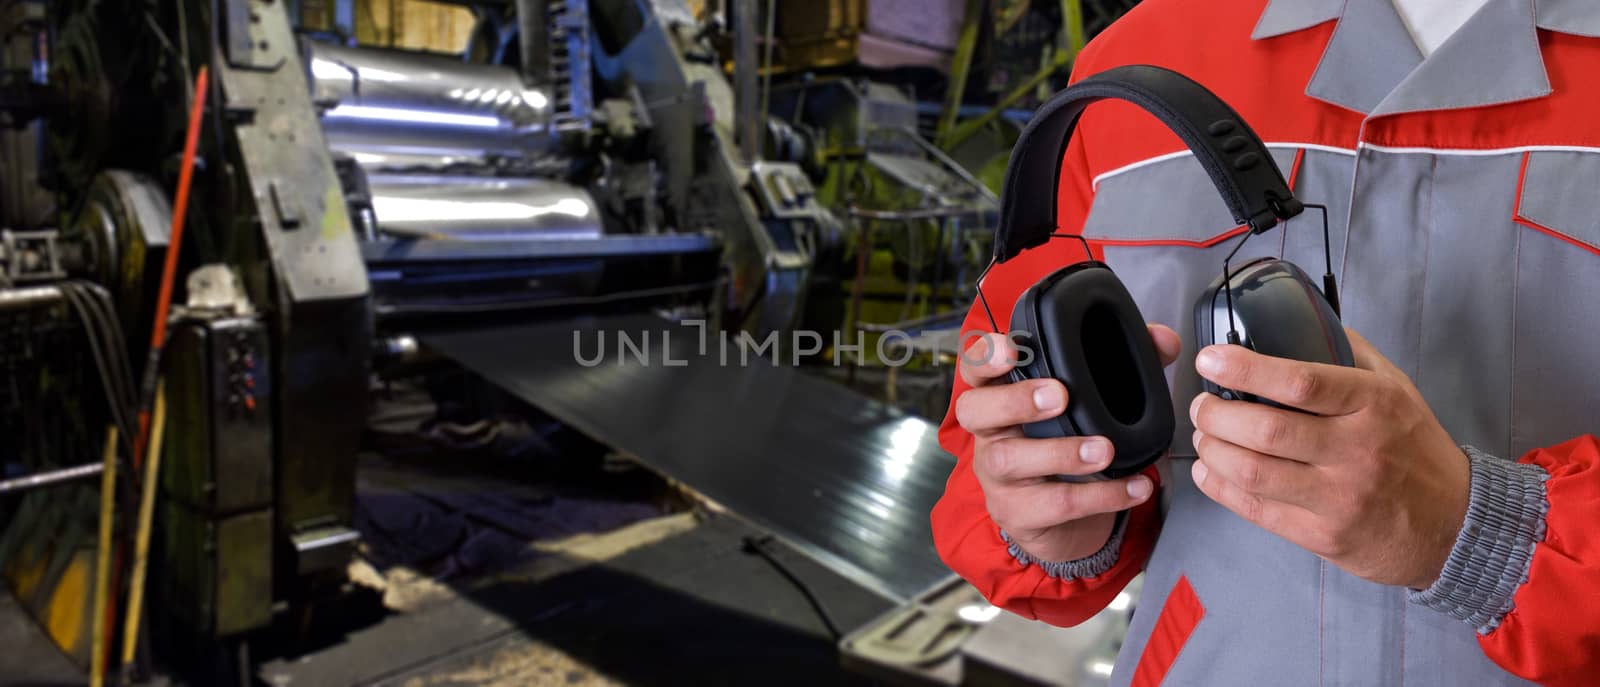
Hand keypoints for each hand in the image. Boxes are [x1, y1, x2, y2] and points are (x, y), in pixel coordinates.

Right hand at [955, 327, 1180, 561]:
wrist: (1062, 521)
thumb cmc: (1069, 444)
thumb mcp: (1093, 402)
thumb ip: (1126, 364)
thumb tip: (1163, 341)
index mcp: (1000, 395)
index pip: (975, 366)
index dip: (986, 356)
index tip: (1013, 349)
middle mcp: (989, 433)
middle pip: (974, 410)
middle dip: (1015, 400)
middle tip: (1059, 396)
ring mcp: (997, 475)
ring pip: (1009, 459)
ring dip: (1060, 452)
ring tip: (1104, 450)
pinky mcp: (1018, 512)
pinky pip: (1053, 504)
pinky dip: (1100, 495)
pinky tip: (1133, 486)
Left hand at [1188, 329, 1469, 588]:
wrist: (1456, 525)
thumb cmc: (1415, 449)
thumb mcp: (1397, 389)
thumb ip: (1350, 353)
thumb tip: (1302, 317)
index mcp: (1374, 405)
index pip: (1301, 382)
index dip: (1245, 369)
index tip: (1210, 360)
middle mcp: (1357, 451)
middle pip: (1265, 430)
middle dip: (1216, 415)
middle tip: (1202, 405)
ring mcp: (1340, 498)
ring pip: (1253, 473)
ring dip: (1212, 451)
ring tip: (1203, 436)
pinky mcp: (1324, 536)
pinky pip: (1257, 510)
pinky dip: (1220, 488)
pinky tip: (1209, 470)